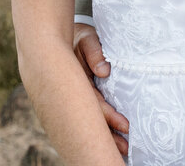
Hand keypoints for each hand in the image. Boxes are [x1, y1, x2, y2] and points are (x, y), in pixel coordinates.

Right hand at [74, 22, 129, 155]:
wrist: (58, 37)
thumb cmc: (78, 37)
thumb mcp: (86, 38)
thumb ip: (95, 52)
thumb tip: (104, 71)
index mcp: (75, 80)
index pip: (95, 103)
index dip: (110, 117)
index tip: (126, 127)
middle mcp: (74, 94)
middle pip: (92, 118)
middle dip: (108, 134)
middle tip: (126, 148)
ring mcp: (74, 98)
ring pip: (90, 120)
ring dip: (106, 134)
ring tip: (123, 148)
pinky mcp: (77, 99)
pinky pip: (89, 116)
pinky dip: (100, 128)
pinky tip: (110, 138)